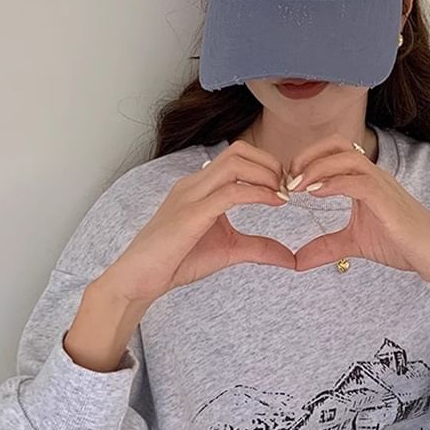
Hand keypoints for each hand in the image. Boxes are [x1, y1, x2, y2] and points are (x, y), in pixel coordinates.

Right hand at [104, 140, 294, 303]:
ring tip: (282, 195)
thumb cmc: (176, 262)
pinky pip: (231, 192)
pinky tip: (275, 203)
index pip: (238, 156)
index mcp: (200, 185)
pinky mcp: (191, 213)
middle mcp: (195, 183)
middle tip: (287, 188)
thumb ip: (259, 248)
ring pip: (235, 163)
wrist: (139, 279)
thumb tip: (290, 258)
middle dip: (270, 163)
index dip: (267, 165)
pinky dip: (258, 193)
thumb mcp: (229, 250)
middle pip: (238, 150)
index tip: (285, 189)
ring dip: (266, 174)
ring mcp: (191, 195)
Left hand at [287, 133, 429, 284]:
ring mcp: (383, 186)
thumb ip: (326, 247)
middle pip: (338, 144)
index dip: (308, 159)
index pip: (334, 152)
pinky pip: (359, 182)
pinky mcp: (389, 202)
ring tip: (295, 186)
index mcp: (366, 180)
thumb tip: (296, 261)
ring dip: (317, 167)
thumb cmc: (404, 244)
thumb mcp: (354, 244)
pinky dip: (334, 183)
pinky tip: (315, 195)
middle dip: (308, 155)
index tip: (287, 181)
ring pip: (348, 158)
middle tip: (287, 178)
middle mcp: (375, 176)